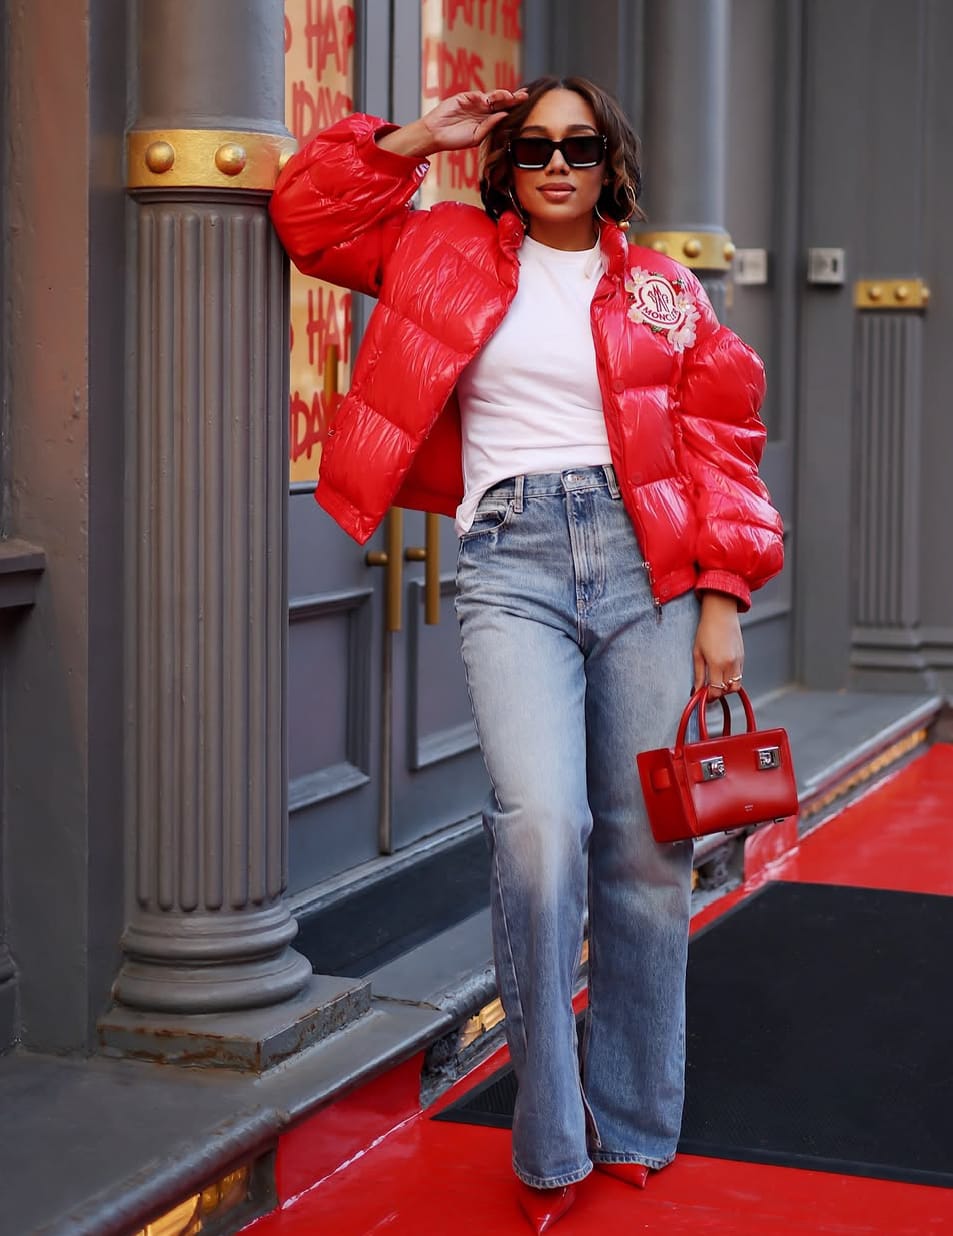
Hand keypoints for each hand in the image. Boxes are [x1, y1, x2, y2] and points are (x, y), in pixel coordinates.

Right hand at [377, 89, 528, 158]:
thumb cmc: (456, 139)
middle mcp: (482, 109)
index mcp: (487, 119)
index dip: (514, 106)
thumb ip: (490, 126)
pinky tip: (487, 100)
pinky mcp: (463, 97)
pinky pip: (474, 95)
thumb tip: (504, 115)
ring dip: (500, 95)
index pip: (503, 110)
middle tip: (524, 95)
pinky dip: (481, 96)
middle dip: (512, 97)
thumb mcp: (477, 137)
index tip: (525, 103)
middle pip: (500, 101)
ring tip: (509, 96)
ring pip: (490, 96)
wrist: (436, 136)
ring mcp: (473, 102)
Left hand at [693, 593, 743, 698]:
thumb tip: (696, 689)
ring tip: (716, 681)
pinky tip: (722, 671)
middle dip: (719, 693)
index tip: (704, 696)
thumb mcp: (697, 653)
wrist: (721, 614)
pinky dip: (732, 677)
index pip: (716, 690)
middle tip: (709, 690)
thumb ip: (698, 674)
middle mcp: (731, 664)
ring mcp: (739, 660)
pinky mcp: (743, 656)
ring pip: (737, 684)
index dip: (710, 696)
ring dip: (727, 687)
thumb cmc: (707, 630)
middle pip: (728, 690)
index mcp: (718, 664)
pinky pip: (740, 674)